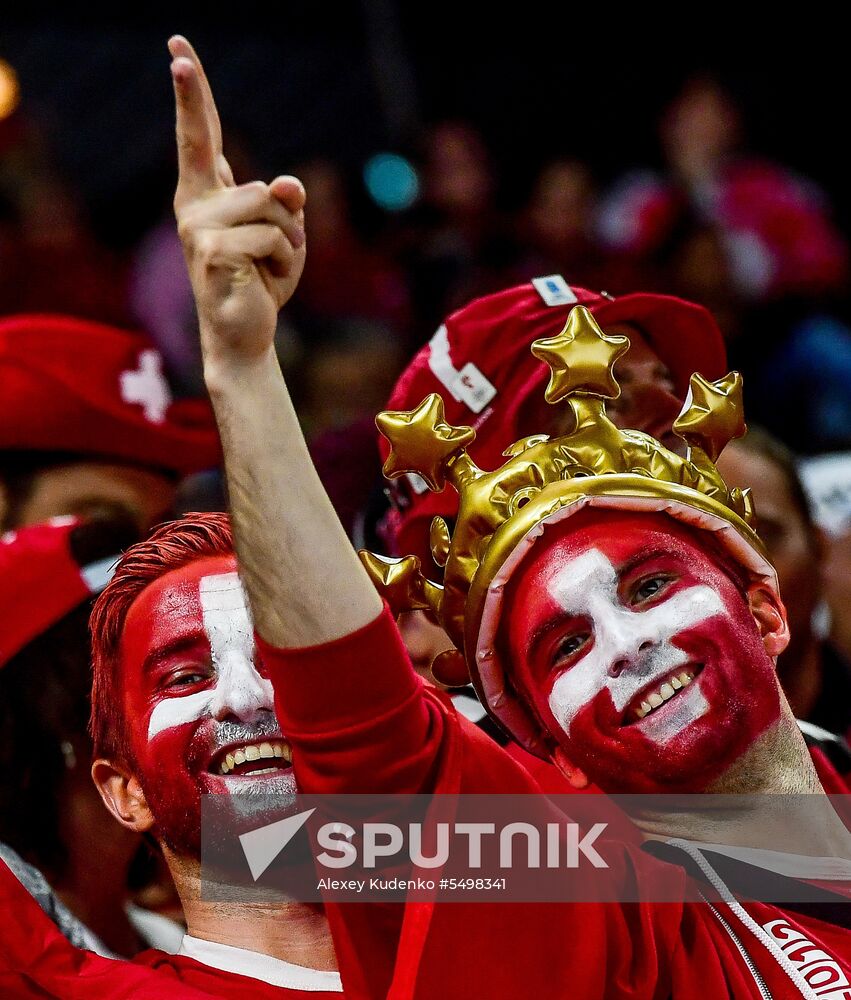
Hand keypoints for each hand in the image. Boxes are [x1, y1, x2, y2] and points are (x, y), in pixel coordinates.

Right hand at [169, 35, 305, 365]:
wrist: (247, 334)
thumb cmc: (262, 281)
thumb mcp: (286, 235)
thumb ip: (287, 204)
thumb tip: (287, 184)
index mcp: (209, 195)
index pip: (202, 137)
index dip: (192, 95)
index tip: (176, 49)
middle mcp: (195, 204)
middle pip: (210, 141)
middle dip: (190, 90)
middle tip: (175, 48)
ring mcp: (197, 227)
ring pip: (267, 200)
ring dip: (288, 235)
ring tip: (272, 264)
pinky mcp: (211, 251)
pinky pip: (272, 236)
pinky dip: (285, 260)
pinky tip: (268, 280)